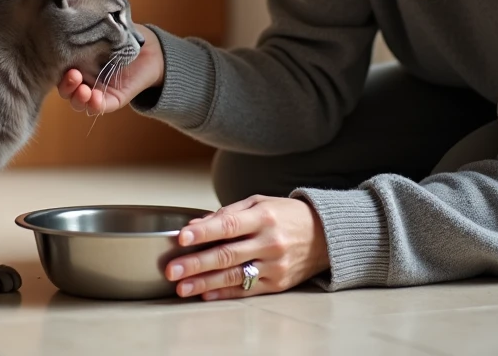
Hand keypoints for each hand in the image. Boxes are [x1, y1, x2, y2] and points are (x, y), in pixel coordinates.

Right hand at [58, 24, 163, 114]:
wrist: (149, 47)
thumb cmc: (123, 35)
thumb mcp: (106, 28)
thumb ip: (93, 25)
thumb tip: (79, 14)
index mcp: (77, 62)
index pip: (59, 70)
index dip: (56, 69)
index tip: (60, 60)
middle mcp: (84, 78)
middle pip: (66, 89)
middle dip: (66, 85)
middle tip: (73, 75)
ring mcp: (97, 90)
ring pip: (79, 102)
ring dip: (78, 98)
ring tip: (83, 91)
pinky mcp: (114, 99)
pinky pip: (101, 107)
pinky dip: (95, 105)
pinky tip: (95, 98)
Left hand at [164, 196, 329, 300]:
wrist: (325, 235)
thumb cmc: (287, 215)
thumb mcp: (259, 203)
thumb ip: (227, 213)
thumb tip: (195, 225)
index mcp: (263, 217)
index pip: (228, 225)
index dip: (203, 232)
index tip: (181, 238)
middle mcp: (269, 242)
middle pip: (227, 255)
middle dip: (196, 263)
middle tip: (172, 270)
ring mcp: (274, 265)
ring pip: (233, 276)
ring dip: (204, 283)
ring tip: (181, 287)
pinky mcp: (277, 284)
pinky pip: (246, 290)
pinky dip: (224, 293)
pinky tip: (205, 294)